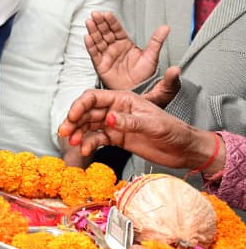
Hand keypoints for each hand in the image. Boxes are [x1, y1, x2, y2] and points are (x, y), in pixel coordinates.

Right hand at [57, 69, 221, 171]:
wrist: (185, 150)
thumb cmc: (174, 131)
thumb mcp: (154, 125)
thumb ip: (130, 122)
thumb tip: (108, 119)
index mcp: (124, 99)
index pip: (94, 97)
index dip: (80, 105)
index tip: (72, 117)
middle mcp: (116, 110)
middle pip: (87, 112)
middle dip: (74, 121)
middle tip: (64, 132)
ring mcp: (115, 125)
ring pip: (89, 126)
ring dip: (78, 133)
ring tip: (73, 143)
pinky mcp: (117, 139)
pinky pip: (97, 139)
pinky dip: (89, 144)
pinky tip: (85, 149)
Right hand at [85, 11, 169, 89]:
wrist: (139, 92)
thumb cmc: (145, 76)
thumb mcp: (152, 57)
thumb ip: (157, 41)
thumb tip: (165, 28)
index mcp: (126, 44)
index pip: (117, 30)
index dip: (111, 22)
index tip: (107, 14)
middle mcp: (114, 48)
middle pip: (105, 33)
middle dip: (100, 23)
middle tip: (96, 14)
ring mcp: (107, 56)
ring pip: (98, 41)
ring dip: (93, 31)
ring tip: (89, 22)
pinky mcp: (101, 66)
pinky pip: (94, 55)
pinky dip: (90, 46)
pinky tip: (87, 37)